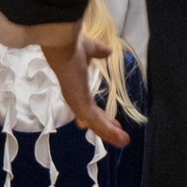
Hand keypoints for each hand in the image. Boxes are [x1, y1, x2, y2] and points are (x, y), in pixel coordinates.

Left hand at [2, 19, 130, 149]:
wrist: (62, 44)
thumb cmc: (72, 46)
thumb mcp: (90, 50)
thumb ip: (98, 52)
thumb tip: (108, 51)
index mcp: (76, 87)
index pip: (90, 106)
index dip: (101, 114)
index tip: (112, 121)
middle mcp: (75, 97)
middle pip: (92, 119)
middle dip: (107, 128)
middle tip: (119, 137)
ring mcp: (77, 103)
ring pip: (95, 124)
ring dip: (110, 134)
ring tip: (124, 142)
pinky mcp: (80, 105)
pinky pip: (97, 122)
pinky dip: (108, 131)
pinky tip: (120, 138)